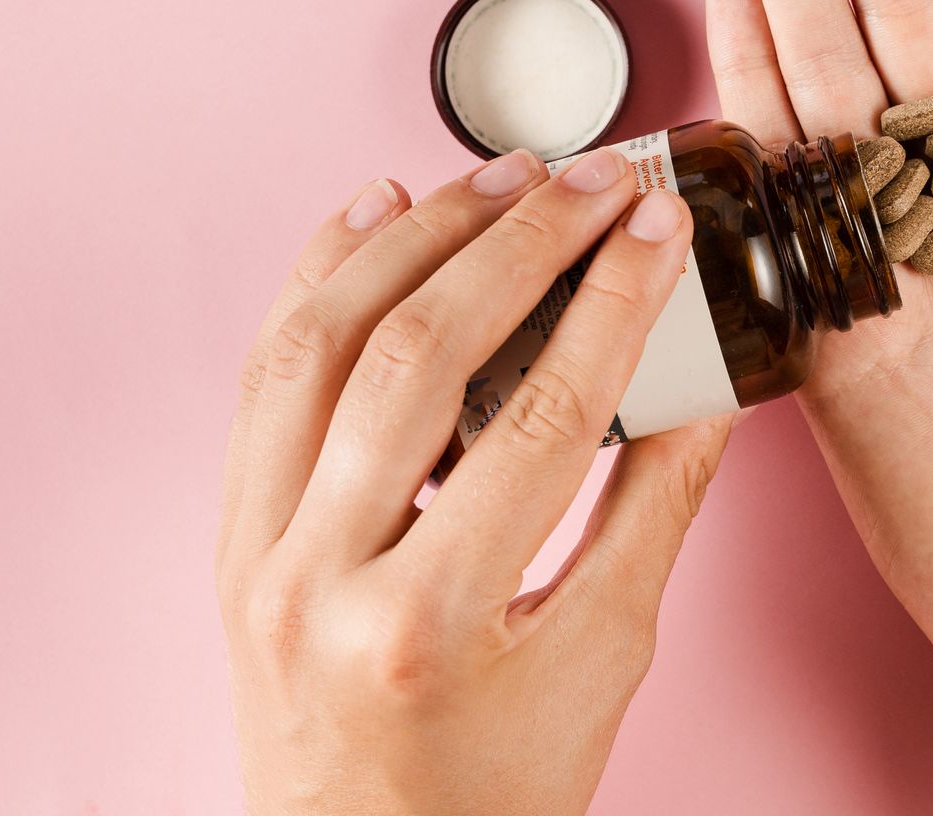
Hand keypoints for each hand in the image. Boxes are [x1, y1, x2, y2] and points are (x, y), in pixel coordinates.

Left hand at [216, 151, 730, 814]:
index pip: (539, 421)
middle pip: (417, 356)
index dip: (610, 304)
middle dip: (518, 243)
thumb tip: (701, 382)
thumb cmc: (493, 793)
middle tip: (589, 180)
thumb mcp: (604, 663)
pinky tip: (374, 215)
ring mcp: (254, 554)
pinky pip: (262, 379)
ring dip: (413, 240)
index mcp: (431, 626)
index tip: (656, 227)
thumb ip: (652, 511)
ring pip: (316, 343)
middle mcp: (318, 579)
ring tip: (496, 177)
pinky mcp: (230, 536)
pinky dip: (317, 280)